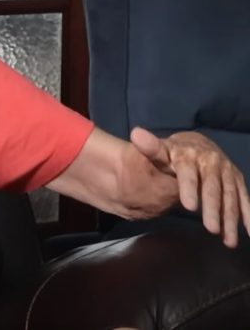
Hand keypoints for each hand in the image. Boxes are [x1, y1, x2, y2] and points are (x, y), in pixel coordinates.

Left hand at [131, 127, 249, 246]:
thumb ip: (150, 148)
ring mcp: (227, 172)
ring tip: (228, 241)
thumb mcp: (161, 150)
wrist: (196, 145)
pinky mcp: (237, 182)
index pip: (188, 173)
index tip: (188, 207)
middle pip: (212, 188)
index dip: (189, 188)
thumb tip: (136, 134)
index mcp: (190, 155)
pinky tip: (249, 234)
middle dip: (212, 208)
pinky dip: (248, 217)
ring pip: (230, 197)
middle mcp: (212, 162)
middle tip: (210, 229)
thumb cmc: (174, 153)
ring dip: (231, 219)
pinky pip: (244, 200)